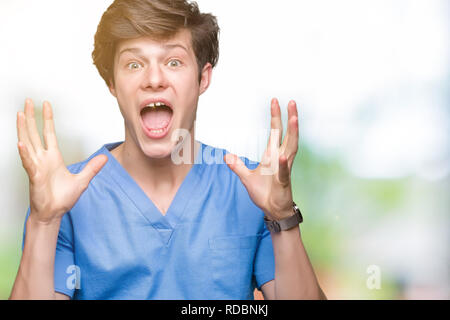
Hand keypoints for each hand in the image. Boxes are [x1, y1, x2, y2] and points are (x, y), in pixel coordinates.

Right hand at [17, 99, 107, 223]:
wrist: (54, 213)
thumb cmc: (63, 198)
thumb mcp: (82, 180)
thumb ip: (92, 168)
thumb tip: (105, 157)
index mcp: (53, 158)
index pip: (48, 133)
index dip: (46, 119)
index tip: (45, 105)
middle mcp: (42, 159)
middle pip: (34, 133)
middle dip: (31, 117)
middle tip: (27, 101)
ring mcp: (36, 167)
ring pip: (28, 144)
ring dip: (24, 130)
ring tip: (20, 115)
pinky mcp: (34, 177)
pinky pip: (29, 164)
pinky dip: (25, 154)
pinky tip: (22, 144)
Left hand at [224, 98, 298, 219]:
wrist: (273, 210)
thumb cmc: (264, 193)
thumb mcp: (246, 178)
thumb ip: (237, 166)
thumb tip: (226, 155)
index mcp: (272, 156)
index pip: (276, 133)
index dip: (275, 117)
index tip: (275, 102)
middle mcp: (280, 159)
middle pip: (287, 135)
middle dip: (290, 118)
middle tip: (292, 102)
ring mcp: (284, 170)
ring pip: (291, 148)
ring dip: (293, 133)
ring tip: (294, 118)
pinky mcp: (283, 182)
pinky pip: (283, 172)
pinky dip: (283, 164)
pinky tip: (283, 157)